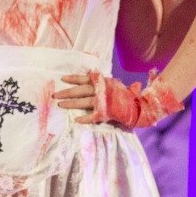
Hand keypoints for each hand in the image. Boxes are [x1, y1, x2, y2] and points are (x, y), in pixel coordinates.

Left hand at [53, 70, 182, 128]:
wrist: (141, 105)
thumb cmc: (127, 95)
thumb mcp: (114, 84)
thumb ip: (103, 82)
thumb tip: (92, 76)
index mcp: (103, 82)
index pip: (85, 78)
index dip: (73, 78)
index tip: (62, 79)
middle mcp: (102, 90)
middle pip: (80, 90)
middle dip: (66, 92)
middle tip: (55, 95)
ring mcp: (104, 101)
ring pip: (83, 102)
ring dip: (71, 104)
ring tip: (60, 105)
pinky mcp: (107, 113)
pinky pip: (92, 116)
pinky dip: (84, 118)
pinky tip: (76, 120)